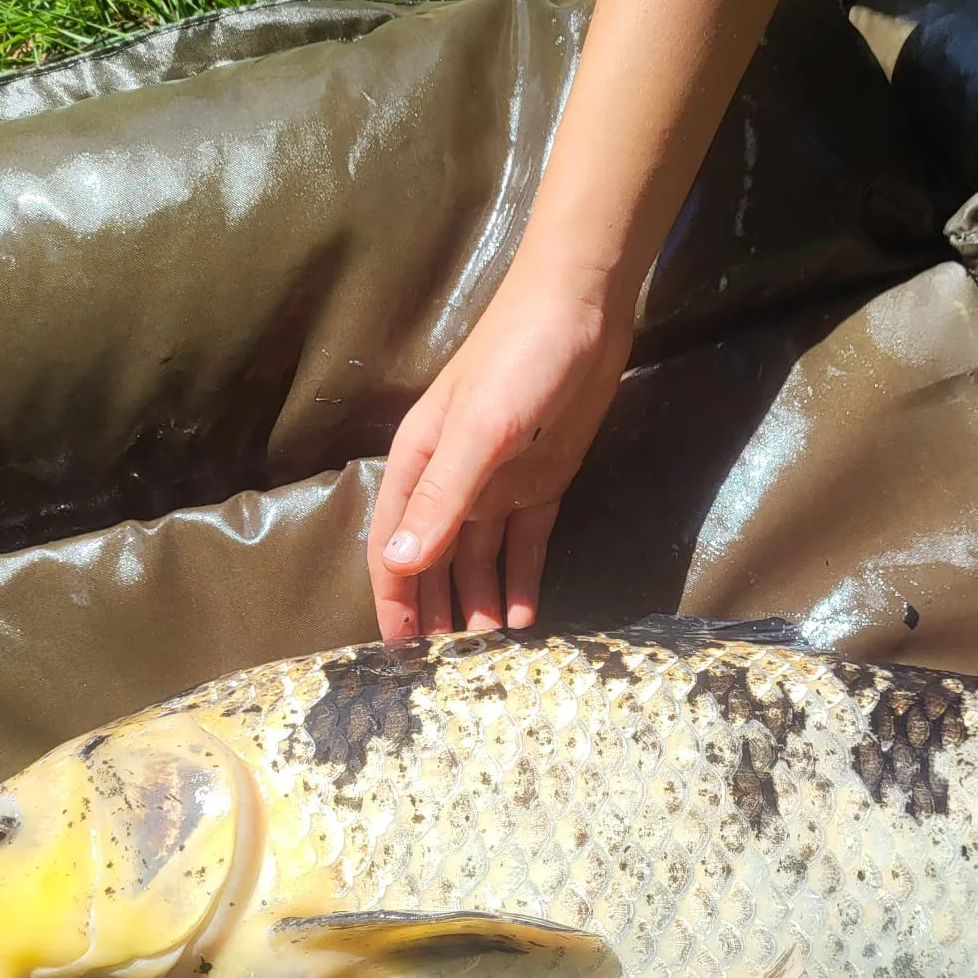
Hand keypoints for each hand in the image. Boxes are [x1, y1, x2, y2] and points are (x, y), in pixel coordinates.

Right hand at [366, 261, 631, 639]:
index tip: (399, 654)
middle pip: (434, 562)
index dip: (394, 600)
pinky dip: (523, 580)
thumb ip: (440, 500)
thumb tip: (397, 563)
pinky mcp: (542, 482)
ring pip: (479, 560)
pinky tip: (527, 616)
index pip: (394, 546)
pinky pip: (525, 545)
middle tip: (447, 669)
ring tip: (491, 654)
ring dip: (480, 603)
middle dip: (436, 612)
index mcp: (419, 464)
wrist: (584, 308)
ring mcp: (498, 483)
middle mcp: (452, 481)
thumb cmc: (517, 359)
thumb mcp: (477, 432)